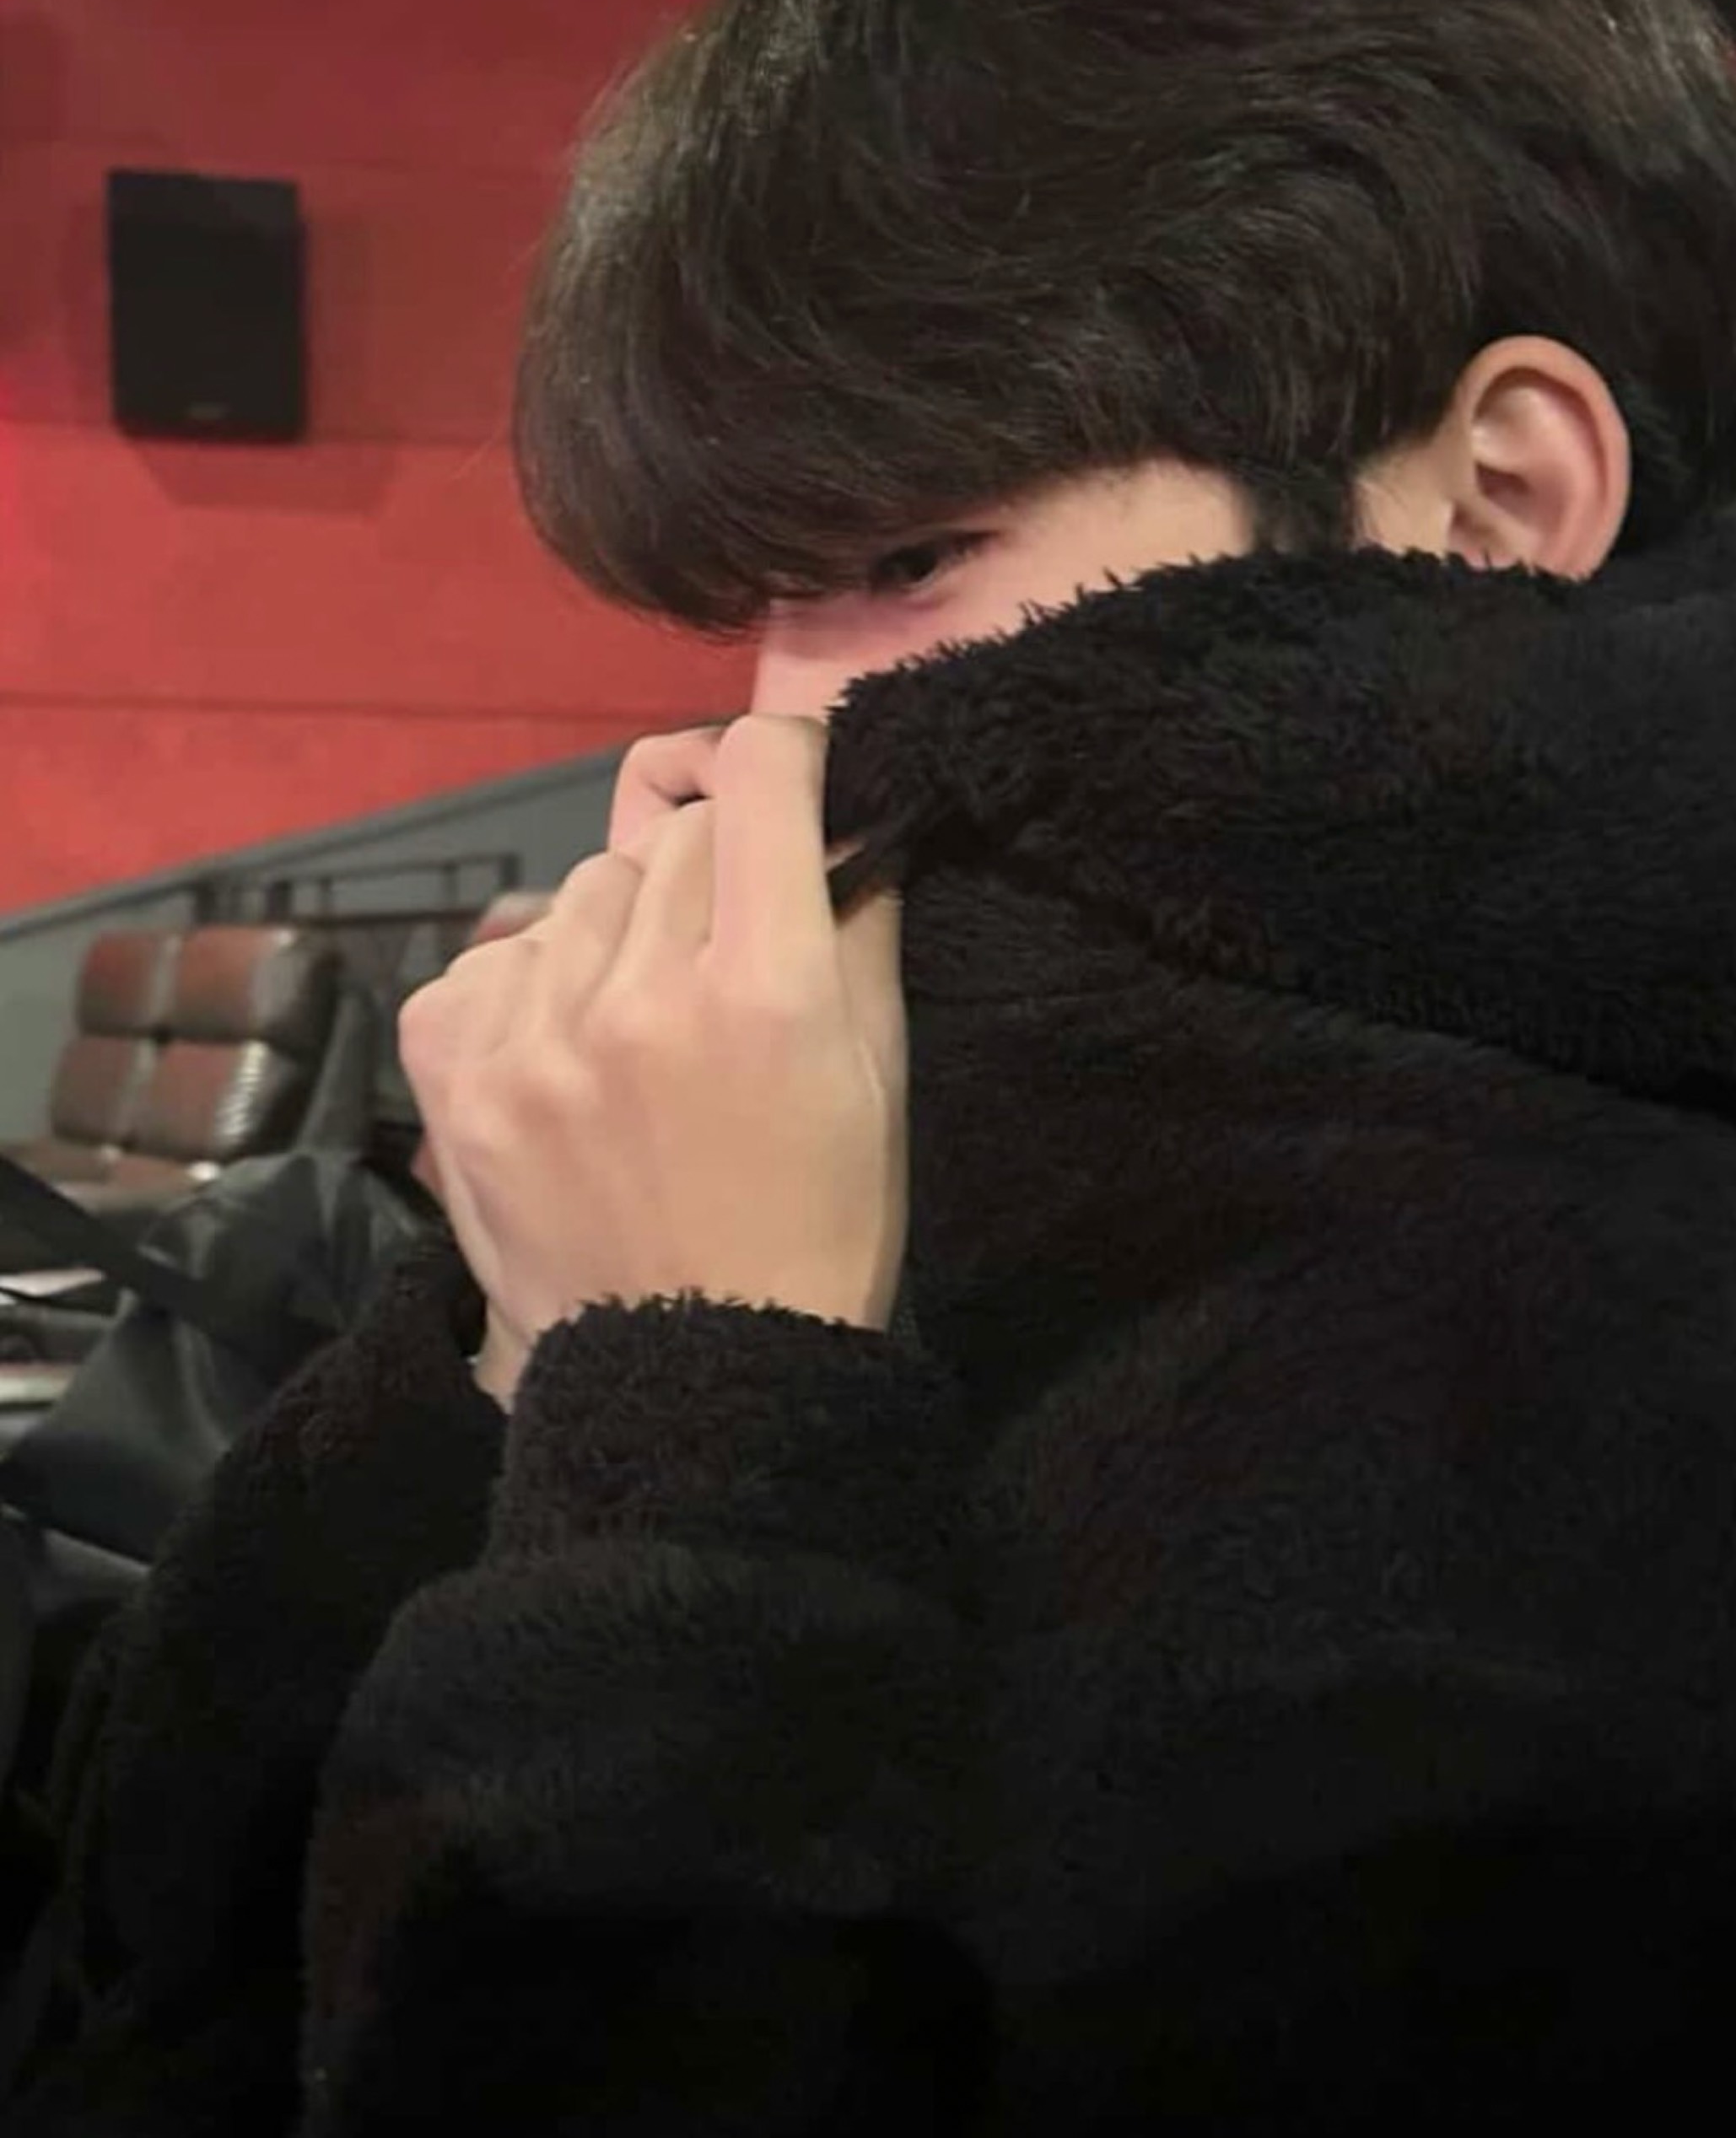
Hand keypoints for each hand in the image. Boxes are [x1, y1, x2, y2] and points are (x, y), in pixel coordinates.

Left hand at [398, 717, 907, 1392]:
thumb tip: (847, 815)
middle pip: (672, 837)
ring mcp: (534, 1039)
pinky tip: (569, 1046)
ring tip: (647, 1016)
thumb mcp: (877, 1078)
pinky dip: (530, 984)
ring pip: (581, 890)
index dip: (785, 759)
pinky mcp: (456, 1079)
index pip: (757, 777)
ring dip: (620, 928)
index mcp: (765, 992)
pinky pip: (490, 959)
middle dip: (714, 870)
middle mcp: (639, 997)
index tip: (795, 781)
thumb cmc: (818, 1229)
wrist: (695, 1378)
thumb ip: (860, 929)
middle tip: (732, 948)